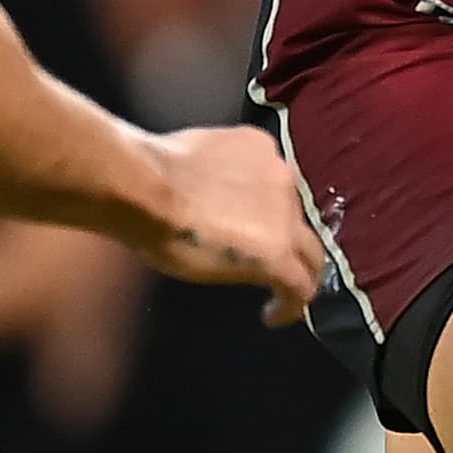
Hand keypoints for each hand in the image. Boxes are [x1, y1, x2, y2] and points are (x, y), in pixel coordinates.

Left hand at [130, 124, 326, 327]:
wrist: (143, 184)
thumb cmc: (167, 240)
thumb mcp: (212, 272)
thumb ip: (251, 266)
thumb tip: (257, 260)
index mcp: (277, 250)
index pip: (304, 283)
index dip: (293, 303)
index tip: (274, 311)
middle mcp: (289, 208)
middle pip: (309, 243)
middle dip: (296, 262)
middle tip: (276, 270)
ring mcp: (277, 168)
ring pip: (287, 199)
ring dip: (275, 215)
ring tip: (243, 215)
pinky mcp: (258, 141)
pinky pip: (265, 165)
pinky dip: (254, 179)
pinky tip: (227, 180)